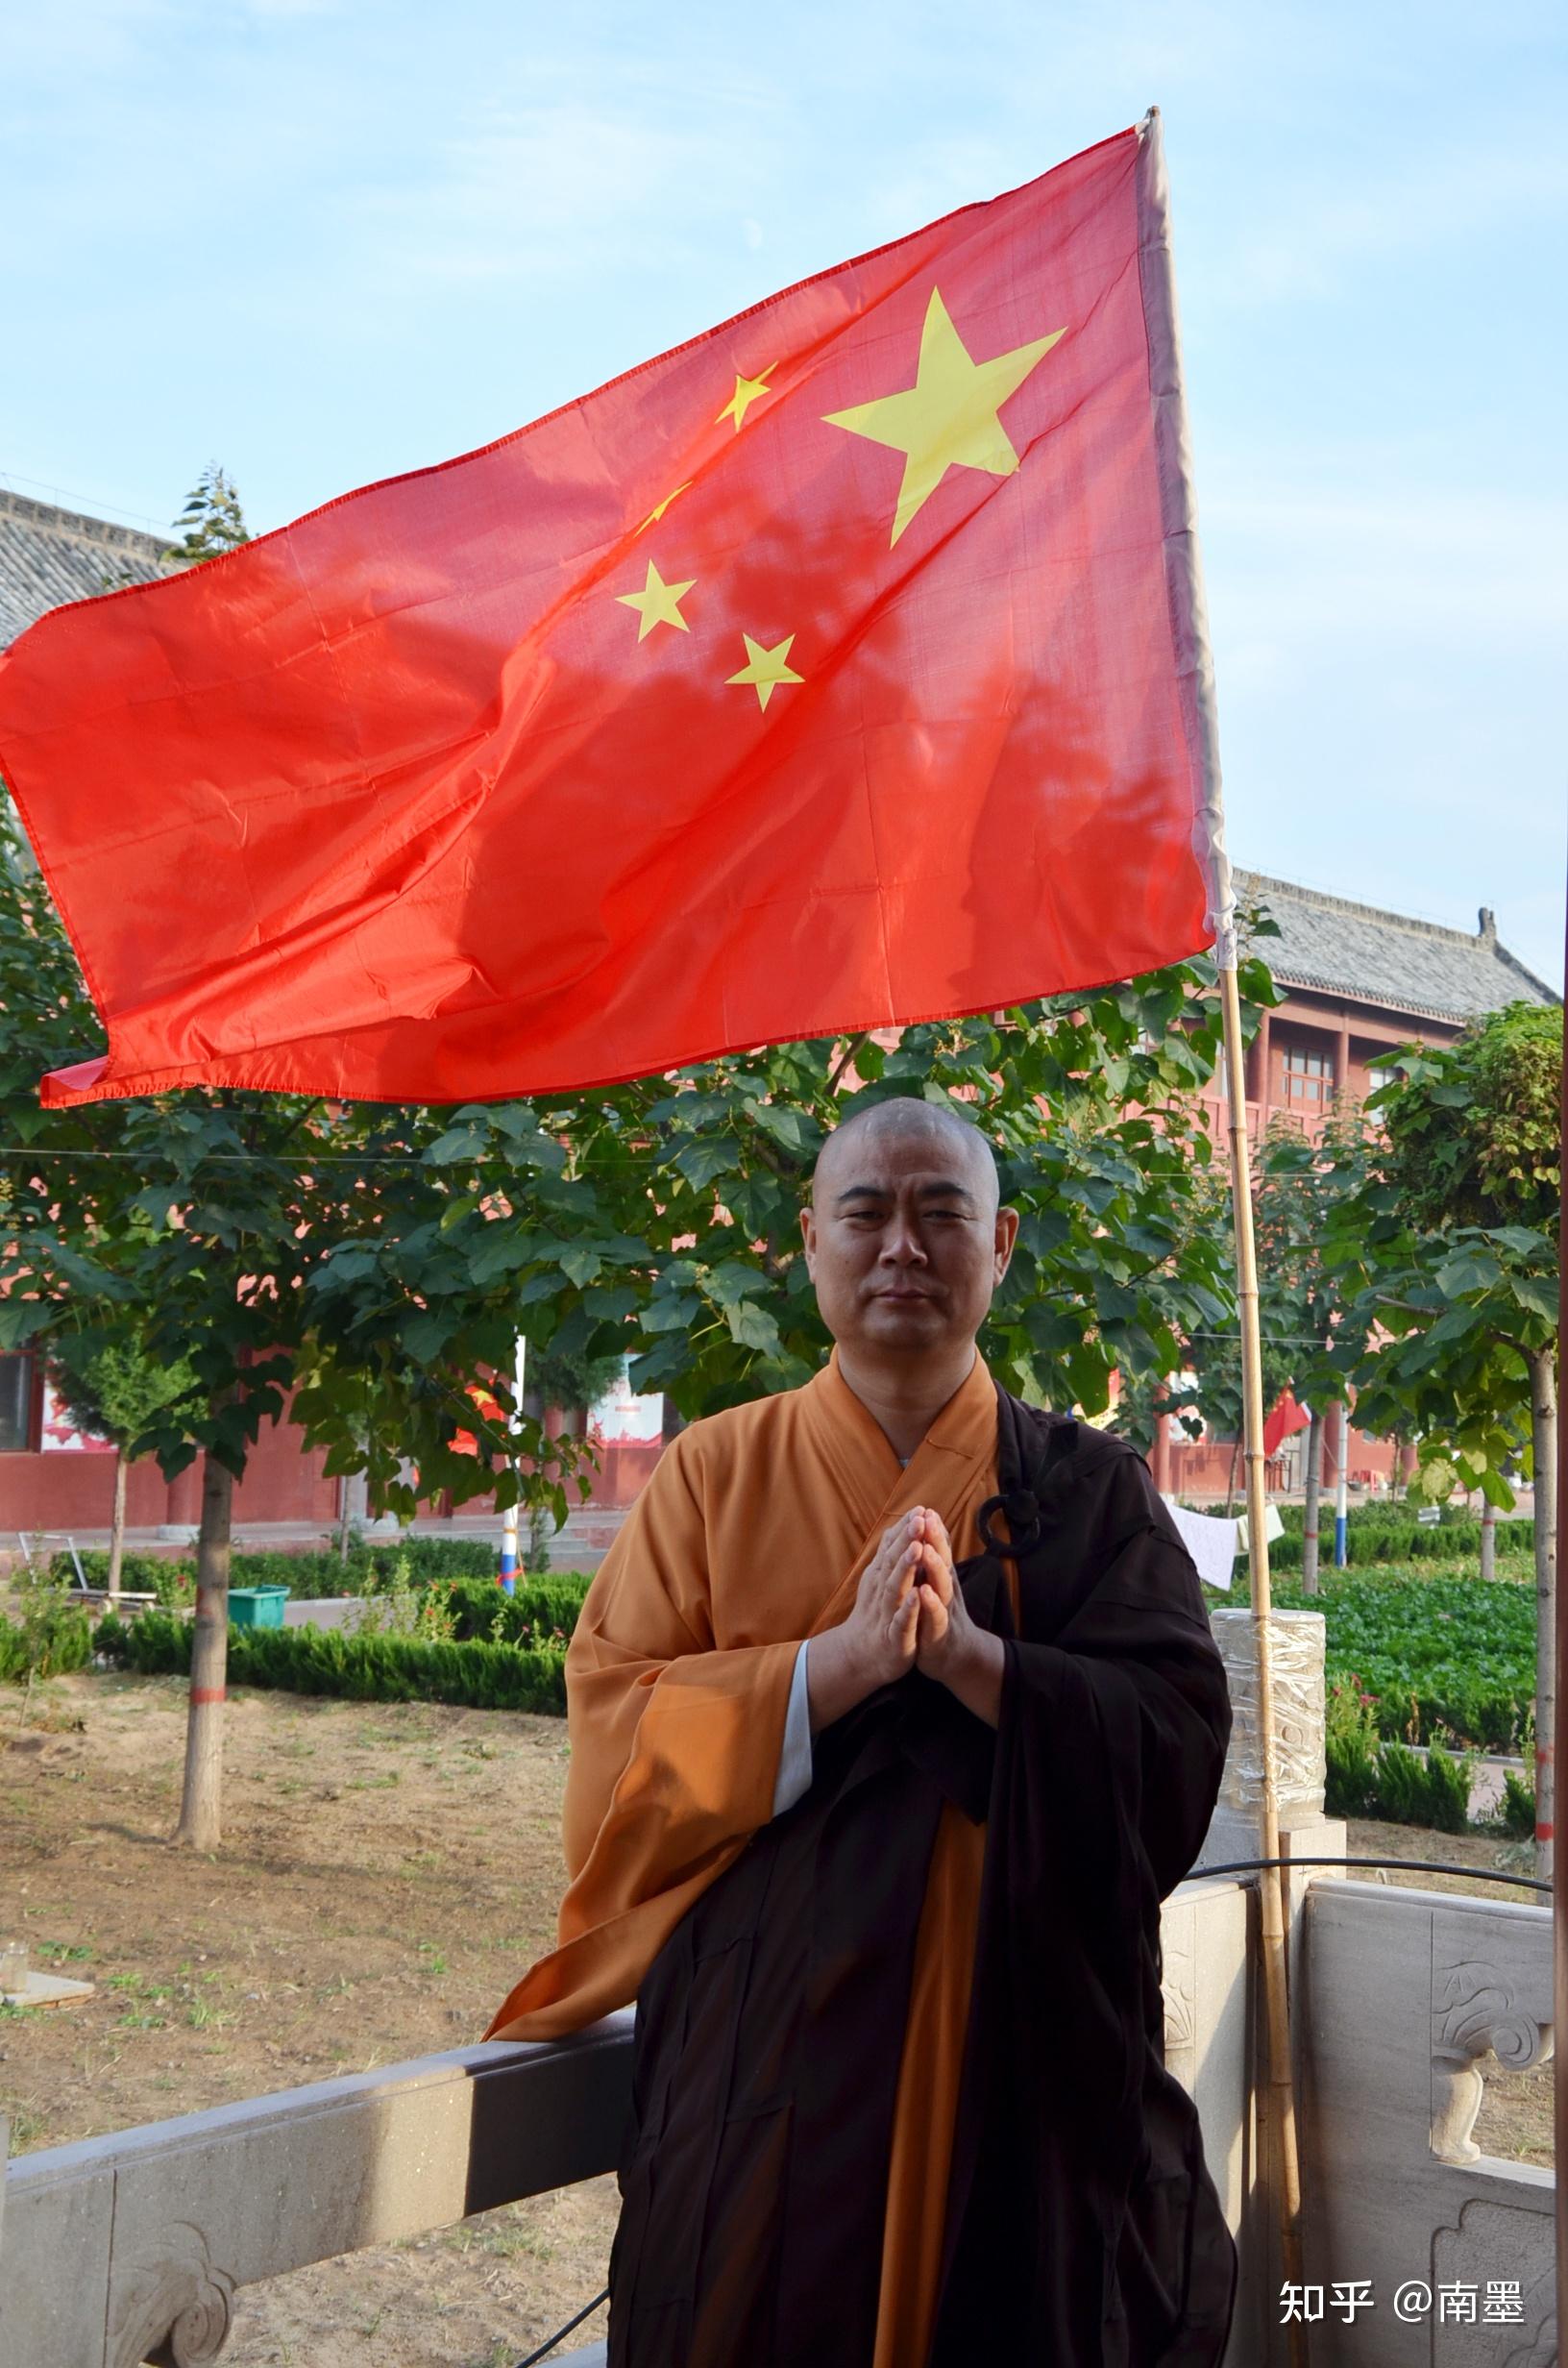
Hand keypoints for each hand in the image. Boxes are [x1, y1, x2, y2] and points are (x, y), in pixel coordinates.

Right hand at [840, 1508, 927, 1689]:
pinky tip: (916, 1595)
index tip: (920, 1508)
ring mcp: (887, 1613)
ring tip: (917, 1547)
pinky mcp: (894, 1637)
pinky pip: (902, 1621)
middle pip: (893, 1561)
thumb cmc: (875, 1616)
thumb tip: (895, 1528)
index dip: (905, 1530)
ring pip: (896, 1587)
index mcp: (880, 1577)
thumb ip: (888, 1558)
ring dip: (906, 1567)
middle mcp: (881, 1591)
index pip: (892, 1549)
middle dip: (907, 1540)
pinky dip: (908, 1607)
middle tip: (919, 1517)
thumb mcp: (880, 1583)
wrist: (859, 1657)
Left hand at [912, 1506, 1004, 1728]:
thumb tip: (933, 1526)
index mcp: (942, 1579)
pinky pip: (935, 1617)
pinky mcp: (940, 1633)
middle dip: (935, 1540)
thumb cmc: (941, 1615)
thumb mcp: (938, 1585)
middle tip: (928, 1519)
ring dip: (934, 1568)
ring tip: (926, 1550)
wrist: (956, 1657)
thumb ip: (936, 1558)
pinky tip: (924, 1593)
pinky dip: (931, 1605)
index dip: (933, 1531)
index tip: (926, 1508)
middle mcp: (947, 1591)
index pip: (939, 1550)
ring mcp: (945, 1611)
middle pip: (943, 1561)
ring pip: (941, 1586)